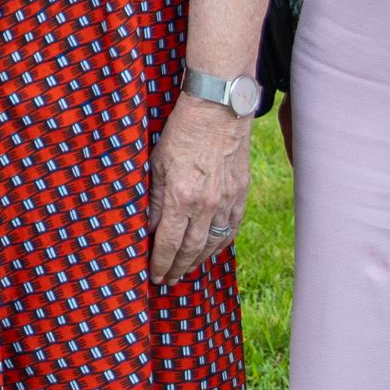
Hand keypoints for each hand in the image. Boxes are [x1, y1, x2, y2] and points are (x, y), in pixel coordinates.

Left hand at [147, 97, 250, 286]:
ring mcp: (227, 200)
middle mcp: (207, 203)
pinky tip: (210, 251)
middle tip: (167, 280)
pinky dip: (220, 245)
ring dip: (197, 261)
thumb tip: (148, 228)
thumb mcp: (157, 163)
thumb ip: (153, 199)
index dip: (160, 263)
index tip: (154, 276)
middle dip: (177, 268)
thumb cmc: (182, 130)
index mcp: (181, 196)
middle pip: (191, 249)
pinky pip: (232, 229)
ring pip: (213, 243)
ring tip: (185, 270)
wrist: (219, 108)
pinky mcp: (242, 193)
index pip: (168, 242)